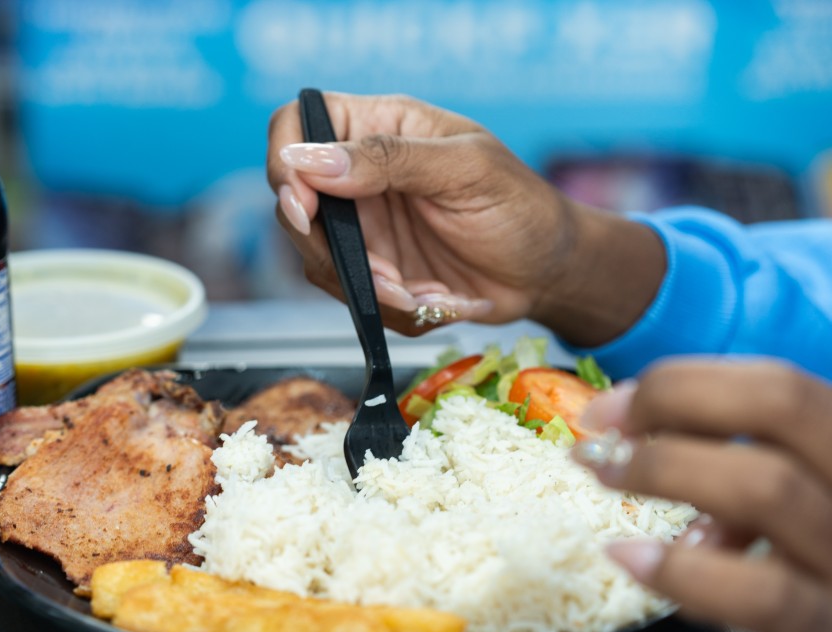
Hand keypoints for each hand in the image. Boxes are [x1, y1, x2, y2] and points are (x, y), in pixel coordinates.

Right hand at [266, 92, 665, 344]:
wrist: (547, 275)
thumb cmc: (521, 208)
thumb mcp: (465, 170)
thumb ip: (389, 160)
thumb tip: (309, 160)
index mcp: (381, 127)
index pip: (297, 124)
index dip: (285, 163)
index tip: (304, 208)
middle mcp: (360, 174)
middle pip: (294, 202)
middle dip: (332, 249)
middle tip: (386, 274)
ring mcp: (363, 225)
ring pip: (318, 258)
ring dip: (369, 286)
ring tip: (425, 292)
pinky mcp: (373, 269)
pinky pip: (351, 294)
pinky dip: (388, 307)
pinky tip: (432, 299)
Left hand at [574, 360, 831, 631]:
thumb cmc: (803, 576)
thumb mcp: (780, 507)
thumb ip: (737, 463)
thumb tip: (637, 426)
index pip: (778, 384)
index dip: (685, 382)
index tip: (614, 406)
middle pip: (784, 403)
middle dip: (674, 401)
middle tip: (603, 432)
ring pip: (769, 486)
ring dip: (664, 470)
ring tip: (606, 477)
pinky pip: (762, 593)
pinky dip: (682, 571)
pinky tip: (628, 557)